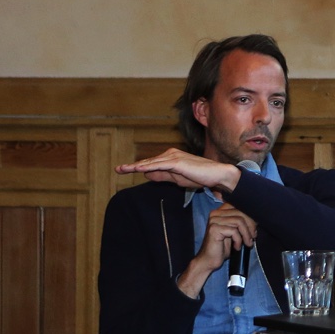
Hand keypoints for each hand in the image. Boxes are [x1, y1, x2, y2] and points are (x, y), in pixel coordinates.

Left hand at [116, 148, 241, 191]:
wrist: (216, 175)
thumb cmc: (200, 176)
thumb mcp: (178, 179)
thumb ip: (162, 176)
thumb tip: (147, 174)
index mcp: (171, 159)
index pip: (151, 164)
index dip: (137, 167)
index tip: (124, 170)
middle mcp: (170, 155)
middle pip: (148, 162)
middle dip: (133, 166)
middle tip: (118, 169)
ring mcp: (173, 157)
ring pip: (151, 163)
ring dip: (136, 166)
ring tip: (123, 169)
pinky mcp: (176, 162)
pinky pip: (158, 165)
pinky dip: (146, 167)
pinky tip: (137, 169)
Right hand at [176, 203, 256, 297]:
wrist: (209, 260)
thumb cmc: (222, 247)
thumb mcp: (234, 232)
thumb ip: (241, 223)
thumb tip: (256, 219)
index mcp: (220, 212)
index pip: (239, 206)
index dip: (250, 216)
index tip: (255, 228)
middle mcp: (215, 213)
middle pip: (240, 212)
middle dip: (251, 225)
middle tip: (253, 236)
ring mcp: (214, 220)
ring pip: (239, 221)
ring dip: (246, 234)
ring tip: (247, 243)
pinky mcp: (214, 229)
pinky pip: (234, 231)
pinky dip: (239, 240)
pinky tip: (237, 247)